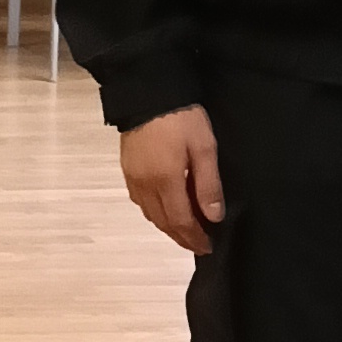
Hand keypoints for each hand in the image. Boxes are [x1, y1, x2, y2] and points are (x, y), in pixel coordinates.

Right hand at [120, 105, 224, 255]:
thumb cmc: (181, 118)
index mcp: (166, 182)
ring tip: (185, 230)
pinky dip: (155, 213)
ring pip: (150, 215)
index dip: (194, 238)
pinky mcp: (127, 170)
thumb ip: (208, 184)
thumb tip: (213, 216)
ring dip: (168, 227)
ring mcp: (134, 179)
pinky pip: (141, 202)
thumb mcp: (204, 148)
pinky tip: (164, 209)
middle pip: (164, 223)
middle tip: (198, 245)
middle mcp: (146, 186)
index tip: (207, 247)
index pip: (181, 221)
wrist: (147, 94)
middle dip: (182, 238)